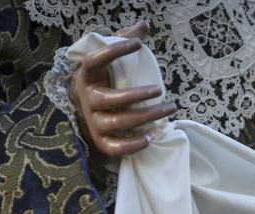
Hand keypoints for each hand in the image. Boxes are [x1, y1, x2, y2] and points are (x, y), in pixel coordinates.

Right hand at [69, 23, 176, 158]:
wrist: (86, 109)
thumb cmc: (103, 80)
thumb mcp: (108, 60)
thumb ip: (123, 41)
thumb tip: (144, 25)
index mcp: (87, 75)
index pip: (95, 60)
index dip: (115, 51)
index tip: (138, 44)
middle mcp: (87, 100)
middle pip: (111, 100)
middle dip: (138, 95)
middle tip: (160, 89)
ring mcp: (92, 122)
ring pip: (117, 123)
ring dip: (145, 118)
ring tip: (168, 109)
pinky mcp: (100, 141)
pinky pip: (114, 148)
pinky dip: (132, 145)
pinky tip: (150, 137)